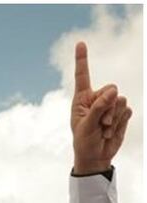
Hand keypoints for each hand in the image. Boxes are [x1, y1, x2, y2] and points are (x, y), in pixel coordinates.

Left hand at [70, 42, 131, 173]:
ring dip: (114, 117)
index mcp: (82, 99)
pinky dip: (121, 121)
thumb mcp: (86, 126)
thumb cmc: (84, 142)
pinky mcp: (121, 113)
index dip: (82, 59)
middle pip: (112, 88)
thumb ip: (98, 108)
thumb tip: (112, 92)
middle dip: (109, 106)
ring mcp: (110, 105)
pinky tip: (112, 131)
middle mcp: (96, 98)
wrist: (96, 156)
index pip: (82, 76)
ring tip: (105, 129)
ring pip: (121, 99)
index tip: (80, 42)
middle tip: (102, 123)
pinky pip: (127, 109)